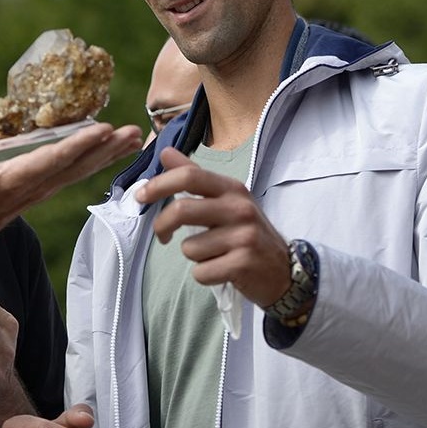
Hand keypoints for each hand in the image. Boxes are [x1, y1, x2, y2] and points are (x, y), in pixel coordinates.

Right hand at [0, 122, 142, 239]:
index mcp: (18, 179)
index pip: (53, 160)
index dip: (78, 145)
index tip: (103, 131)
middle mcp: (39, 184)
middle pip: (79, 164)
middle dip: (106, 148)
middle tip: (133, 132)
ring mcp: (48, 186)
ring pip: (85, 167)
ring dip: (111, 152)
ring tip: (136, 136)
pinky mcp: (51, 184)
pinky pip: (82, 169)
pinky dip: (102, 158)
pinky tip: (119, 147)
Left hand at [141, 147, 292, 306]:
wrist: (285, 271)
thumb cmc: (248, 233)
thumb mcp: (227, 200)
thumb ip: (195, 177)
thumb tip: (165, 152)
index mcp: (233, 189)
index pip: (190, 176)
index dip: (159, 184)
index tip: (141, 196)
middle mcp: (240, 209)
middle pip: (182, 210)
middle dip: (162, 225)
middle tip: (162, 235)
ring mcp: (244, 237)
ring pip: (189, 248)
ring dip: (194, 255)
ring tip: (214, 255)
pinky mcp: (243, 264)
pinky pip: (201, 272)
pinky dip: (205, 275)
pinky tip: (222, 270)